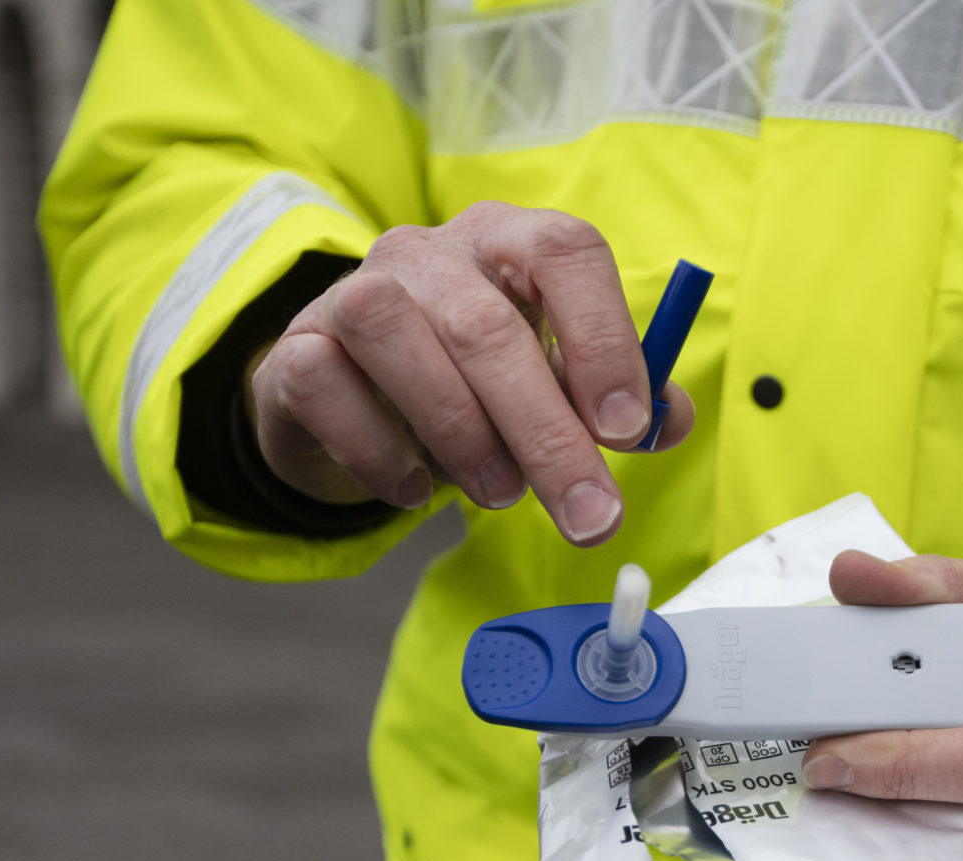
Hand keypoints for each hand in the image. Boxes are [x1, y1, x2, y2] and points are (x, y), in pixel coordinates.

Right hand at [248, 201, 693, 544]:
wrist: (353, 404)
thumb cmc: (474, 386)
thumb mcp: (554, 386)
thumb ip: (619, 402)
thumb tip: (668, 421)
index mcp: (510, 242)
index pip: (566, 252)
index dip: (603, 339)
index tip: (626, 430)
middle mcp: (429, 251)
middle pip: (487, 325)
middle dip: (548, 435)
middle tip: (587, 515)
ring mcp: (353, 290)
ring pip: (397, 336)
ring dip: (461, 431)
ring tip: (499, 492)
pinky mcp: (295, 347)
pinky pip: (324, 385)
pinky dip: (377, 449)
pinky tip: (413, 490)